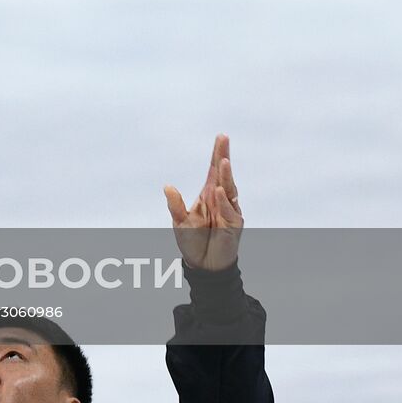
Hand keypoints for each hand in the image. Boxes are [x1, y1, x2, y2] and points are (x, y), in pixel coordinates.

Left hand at [164, 134, 242, 270]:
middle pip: (223, 174)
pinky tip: (219, 191)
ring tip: (223, 161)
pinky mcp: (234, 225)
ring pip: (229, 189)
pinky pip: (229, 211)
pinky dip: (224, 201)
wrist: (203, 265)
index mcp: (208, 195)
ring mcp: (229, 211)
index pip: (213, 171)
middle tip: (223, 139)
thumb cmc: (193, 241)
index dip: (217, 154)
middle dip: (223, 156)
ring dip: (226, 175)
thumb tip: (168, 186)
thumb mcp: (180, 222)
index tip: (221, 137)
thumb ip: (175, 205)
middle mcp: (220, 199)